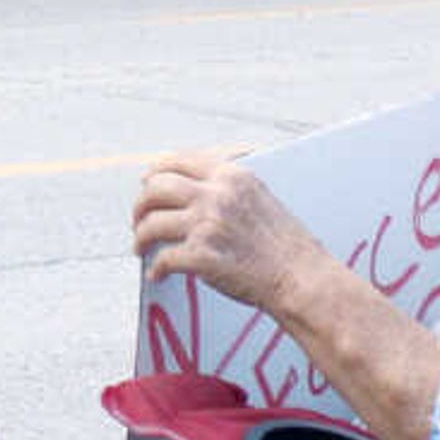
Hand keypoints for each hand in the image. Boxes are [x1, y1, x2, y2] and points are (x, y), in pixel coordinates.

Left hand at [133, 150, 326, 311]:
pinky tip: (158, 275)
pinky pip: (163, 260)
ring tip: (141, 248)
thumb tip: (193, 186)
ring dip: (141, 237)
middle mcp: (216, 195)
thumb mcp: (261, 196)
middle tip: (138, 221)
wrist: (301, 278)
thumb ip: (228, 186)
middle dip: (140, 205)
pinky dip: (155, 270)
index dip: (154, 173)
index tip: (146, 186)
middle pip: (155, 188)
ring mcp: (207, 225)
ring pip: (151, 224)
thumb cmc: (285, 244)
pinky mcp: (202, 257)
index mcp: (231, 175)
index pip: (177, 161)